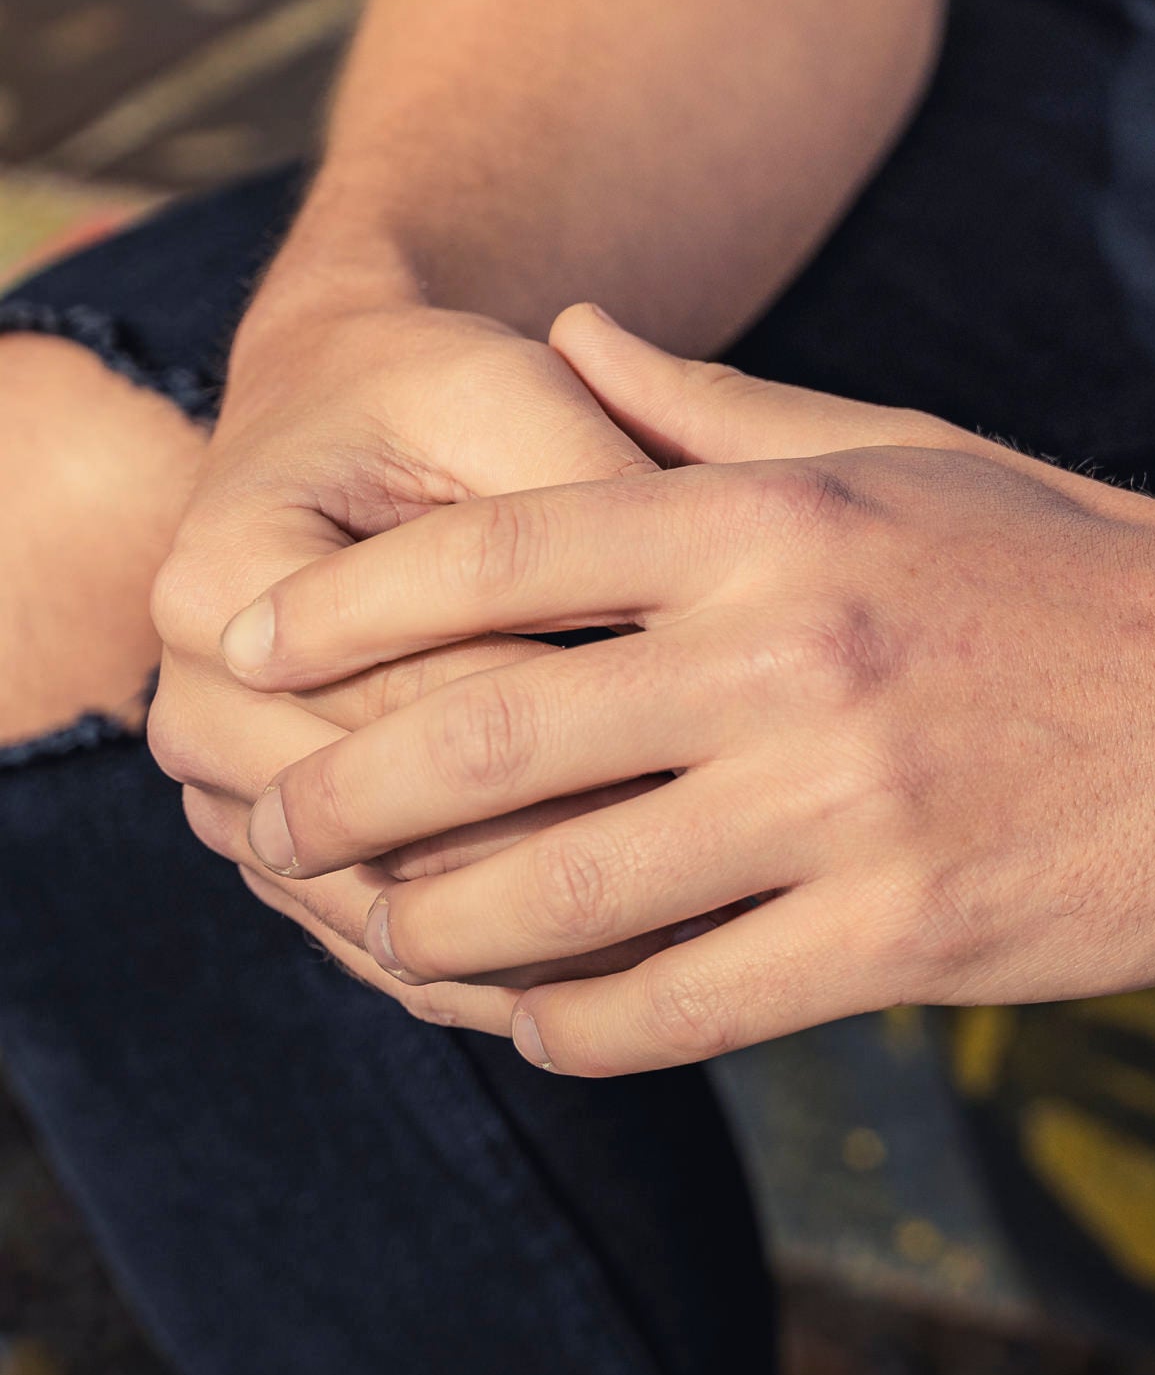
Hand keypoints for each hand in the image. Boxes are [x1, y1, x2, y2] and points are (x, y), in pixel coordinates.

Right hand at [146, 300, 673, 1008]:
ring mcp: (235, 798)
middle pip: (396, 825)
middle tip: (736, 880)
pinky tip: (643, 979)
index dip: (584, 725)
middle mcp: (197, 706)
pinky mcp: (290, 858)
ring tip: (711, 940)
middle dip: (568, 849)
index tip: (729, 753)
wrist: (342, 428)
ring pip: (392, 910)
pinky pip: (392, 947)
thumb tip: (720, 594)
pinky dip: (509, 973)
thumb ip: (588, 480)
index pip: (424, 695)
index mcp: (225, 581)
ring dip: (543, 942)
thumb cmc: (443, 401)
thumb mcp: (510, 395)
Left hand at [216, 309, 1154, 1072]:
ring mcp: (849, 804)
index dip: (329, 613)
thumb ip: (711, 411)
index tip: (254, 657)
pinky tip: (548, 1012)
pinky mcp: (908, 939)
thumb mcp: (907, 451)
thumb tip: (554, 334)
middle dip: (330, 801)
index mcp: (778, 519)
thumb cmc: (1088, 566)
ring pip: (545, 903)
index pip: (483, 556)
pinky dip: (568, 1026)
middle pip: (468, 743)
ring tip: (395, 938)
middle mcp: (793, 652)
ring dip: (429, 937)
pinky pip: (668, 1009)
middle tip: (281, 829)